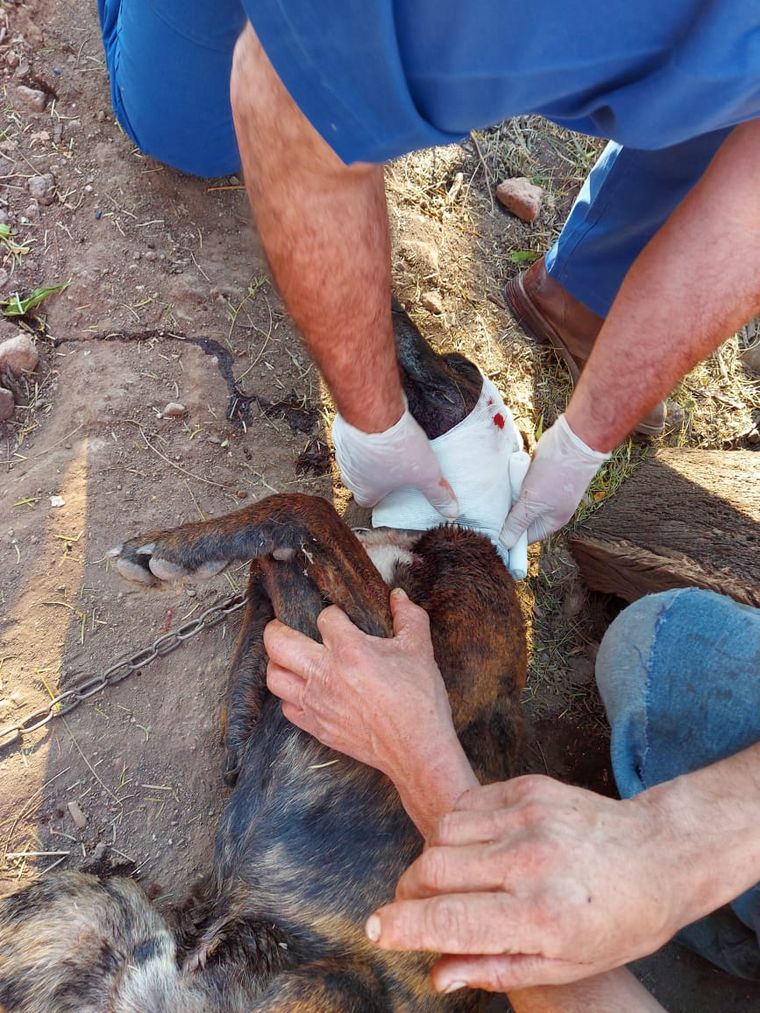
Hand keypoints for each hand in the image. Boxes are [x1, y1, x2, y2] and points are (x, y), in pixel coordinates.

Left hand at [265, 589, 475, 830]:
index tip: (341, 619)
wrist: (417, 749)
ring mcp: (316, 703)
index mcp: (349, 650)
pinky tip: (304, 691)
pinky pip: (286, 708)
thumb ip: (409, 617)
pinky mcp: (317, 727)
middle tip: (283, 626)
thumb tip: (398, 595)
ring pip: (274, 677)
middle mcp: (325, 674)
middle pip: (277, 642)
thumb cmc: (419, 700)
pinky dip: (290, 697)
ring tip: (290, 659)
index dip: (333, 614)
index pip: (325, 618)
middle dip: (276, 629)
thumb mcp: (420, 650)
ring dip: (278, 664)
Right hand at [332, 400, 458, 517]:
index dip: (378, 497)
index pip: (366, 502)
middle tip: (393, 464)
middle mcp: (350, 474)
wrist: (374, 414)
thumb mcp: (426, 474)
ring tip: (388, 443)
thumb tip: (451, 512)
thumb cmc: (396, 448)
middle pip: (359, 480)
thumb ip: (438, 494)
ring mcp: (343, 452)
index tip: (391, 489)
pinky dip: (362, 434)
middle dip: (373, 474)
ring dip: (367, 453)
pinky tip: (378, 426)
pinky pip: (351, 437)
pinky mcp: (341, 431)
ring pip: (354, 458)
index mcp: (366, 490)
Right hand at [365, 776, 686, 992]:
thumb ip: (495, 968)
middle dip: (409, 892)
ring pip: (442, 831)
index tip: (376, 930)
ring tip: (451, 879)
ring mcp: (528, 816)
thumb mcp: (565, 965)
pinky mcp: (528, 787)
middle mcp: (529, 861)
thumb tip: (436, 973)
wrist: (658, 854)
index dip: (402, 927)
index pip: (447, 920)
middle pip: (431, 869)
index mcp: (540, 915)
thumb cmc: (617, 920)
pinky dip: (458, 827)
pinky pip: (467, 803)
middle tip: (413, 908)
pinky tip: (476, 847)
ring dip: (432, 858)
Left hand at [499, 414, 608, 547]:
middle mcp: (549, 508)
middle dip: (508, 511)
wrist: (574, 441)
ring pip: (519, 497)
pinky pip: (521, 481)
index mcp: (552, 520)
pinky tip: (509, 473)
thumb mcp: (534, 503)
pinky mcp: (538, 474)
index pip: (526, 537)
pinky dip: (515, 477)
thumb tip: (505, 543)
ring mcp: (544, 490)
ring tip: (504, 486)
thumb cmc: (558, 474)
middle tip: (493, 507)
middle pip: (520, 517)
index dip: (510, 536)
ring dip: (511, 492)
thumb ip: (518, 522)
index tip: (492, 534)